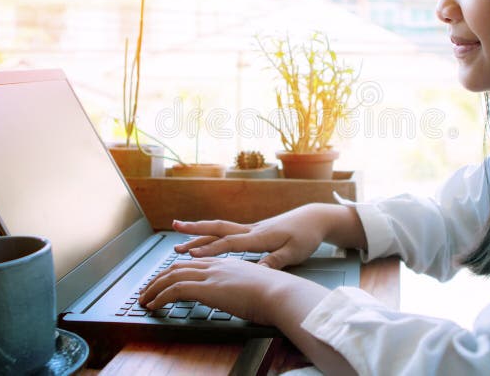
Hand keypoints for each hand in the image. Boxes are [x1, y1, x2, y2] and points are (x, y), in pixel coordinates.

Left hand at [138, 257, 328, 326]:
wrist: (281, 293)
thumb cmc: (276, 294)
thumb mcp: (257, 287)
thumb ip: (245, 287)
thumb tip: (242, 295)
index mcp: (228, 264)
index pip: (195, 263)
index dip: (178, 270)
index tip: (166, 278)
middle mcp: (217, 265)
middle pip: (180, 266)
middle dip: (159, 278)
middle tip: (147, 290)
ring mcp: (211, 274)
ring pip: (172, 275)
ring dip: (154, 288)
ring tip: (144, 299)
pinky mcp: (208, 288)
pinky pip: (175, 290)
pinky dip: (160, 297)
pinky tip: (153, 306)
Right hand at [171, 205, 332, 268]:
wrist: (314, 218)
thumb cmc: (306, 236)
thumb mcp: (295, 252)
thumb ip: (275, 261)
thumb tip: (257, 271)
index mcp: (260, 237)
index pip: (231, 243)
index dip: (211, 249)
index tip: (192, 255)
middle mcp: (252, 230)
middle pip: (219, 228)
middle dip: (196, 230)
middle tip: (175, 228)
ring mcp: (251, 229)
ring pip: (220, 228)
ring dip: (199, 231)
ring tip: (179, 233)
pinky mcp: (254, 231)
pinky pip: (227, 232)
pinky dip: (212, 234)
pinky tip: (203, 238)